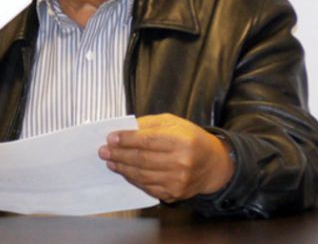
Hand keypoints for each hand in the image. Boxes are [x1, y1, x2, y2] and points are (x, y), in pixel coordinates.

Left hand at [98, 113, 233, 202]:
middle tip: (104, 151)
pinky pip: (147, 187)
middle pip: (142, 159)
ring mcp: (178, 181)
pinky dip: (133, 179)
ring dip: (122, 167)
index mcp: (183, 141)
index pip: (148, 141)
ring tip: (110, 161)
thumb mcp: (174, 123)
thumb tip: (124, 130)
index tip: (111, 138)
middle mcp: (182, 163)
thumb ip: (149, 124)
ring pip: (142, 175)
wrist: (213, 165)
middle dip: (119, 154)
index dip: (127, 140)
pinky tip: (124, 171)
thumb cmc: (191, 140)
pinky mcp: (174, 194)